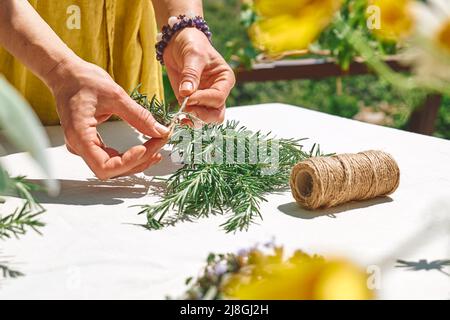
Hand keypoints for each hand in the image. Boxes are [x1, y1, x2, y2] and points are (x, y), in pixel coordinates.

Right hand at [46, 57, 169, 179]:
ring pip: (113, 167)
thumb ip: (139, 116)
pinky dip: (130, 156)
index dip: (127, 162)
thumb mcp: (115, 95)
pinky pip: (112, 158)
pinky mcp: (92, 143)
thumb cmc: (82, 80)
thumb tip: (160, 131)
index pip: (104, 166)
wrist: (67, 74)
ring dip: (137, 161)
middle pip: (112, 170)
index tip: (145, 149)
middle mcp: (79, 146)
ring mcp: (85, 146)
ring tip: (157, 147)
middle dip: (139, 160)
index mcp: (80, 136)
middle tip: (159, 143)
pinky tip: (146, 149)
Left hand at [164, 28, 234, 123]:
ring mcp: (206, 100)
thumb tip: (187, 93)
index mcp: (225, 80)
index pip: (218, 97)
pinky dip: (186, 120)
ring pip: (206, 120)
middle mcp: (218, 92)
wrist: (178, 42)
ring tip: (181, 113)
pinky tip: (178, 117)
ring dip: (194, 120)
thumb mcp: (193, 54)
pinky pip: (193, 117)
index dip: (203, 100)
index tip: (188, 96)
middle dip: (202, 116)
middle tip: (186, 110)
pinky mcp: (193, 103)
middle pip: (216, 115)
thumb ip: (191, 74)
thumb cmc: (192, 44)